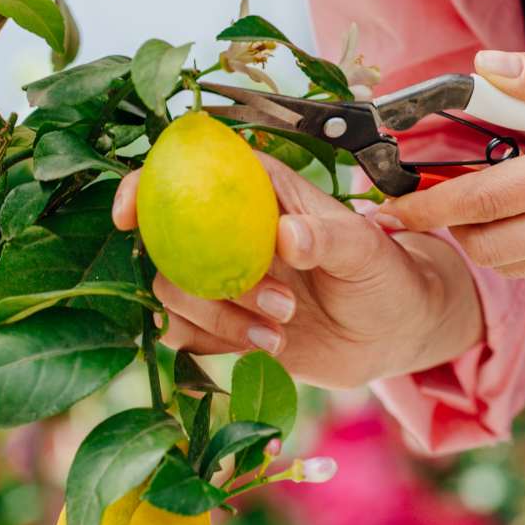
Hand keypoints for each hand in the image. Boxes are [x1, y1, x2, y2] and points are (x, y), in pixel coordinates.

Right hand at [113, 153, 482, 388]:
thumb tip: (287, 236)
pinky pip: (183, 335)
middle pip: (165, 242)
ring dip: (218, 317)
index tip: (129, 215)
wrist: (394, 333)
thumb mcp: (366, 250)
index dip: (143, 187)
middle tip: (280, 304)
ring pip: (172, 293)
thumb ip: (329, 237)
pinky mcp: (222, 326)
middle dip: (206, 278)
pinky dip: (212, 346)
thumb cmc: (385, 273)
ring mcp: (221, 280)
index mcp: (256, 193)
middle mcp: (227, 232)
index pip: (185, 174)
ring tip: (282, 331)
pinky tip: (264, 350)